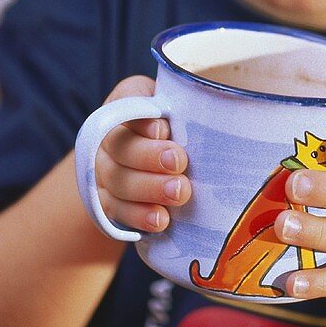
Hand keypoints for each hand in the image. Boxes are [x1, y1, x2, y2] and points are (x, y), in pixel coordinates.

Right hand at [94, 76, 191, 232]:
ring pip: (117, 181)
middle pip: (120, 147)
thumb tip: (222, 110)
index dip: (142, 122)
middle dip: (149, 156)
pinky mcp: (108, 202)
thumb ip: (189, 109)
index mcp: (126, 106)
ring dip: (148, 189)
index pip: (126, 107)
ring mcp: (104, 173)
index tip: (165, 130)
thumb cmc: (180, 130)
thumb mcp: (182, 111)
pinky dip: (138, 216)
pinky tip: (160, 220)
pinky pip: (115, 211)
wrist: (158, 166)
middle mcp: (108, 139)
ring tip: (179, 193)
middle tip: (179, 163)